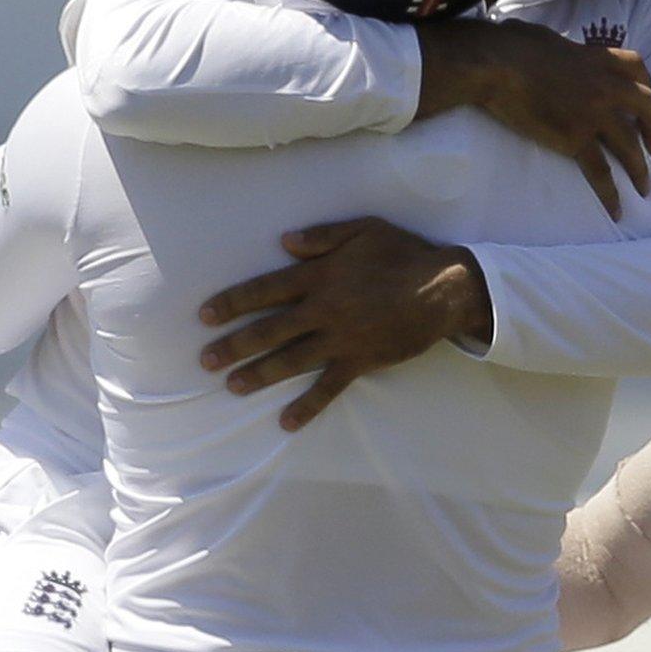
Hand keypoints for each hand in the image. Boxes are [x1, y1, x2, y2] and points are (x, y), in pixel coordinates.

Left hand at [196, 217, 489, 430]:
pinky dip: (308, 406)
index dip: (233, 302)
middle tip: (205, 361)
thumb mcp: (366, 229)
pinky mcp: (360, 360)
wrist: (446, 288)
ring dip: (258, 375)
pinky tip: (286, 422)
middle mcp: (324, 309)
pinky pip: (329, 387)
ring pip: (290, 360)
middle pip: (269, 330)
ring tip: (232, 386)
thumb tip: (284, 242)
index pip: (265, 289)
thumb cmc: (405, 254)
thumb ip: (323, 235)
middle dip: (234, 346)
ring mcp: (341, 338)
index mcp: (321, 275)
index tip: (204, 316)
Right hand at [416, 19, 650, 219]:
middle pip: (647, 108)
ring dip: (640, 169)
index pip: (638, 68)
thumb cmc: (512, 45)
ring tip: (645, 189)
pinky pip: (600, 171)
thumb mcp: (549, 39)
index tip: (646, 103)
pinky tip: (616, 209)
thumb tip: (552, 48)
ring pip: (630, 146)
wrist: (497, 65)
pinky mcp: (576, 139)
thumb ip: (563, 50)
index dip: (647, 87)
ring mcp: (594, 114)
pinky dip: (610, 193)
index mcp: (599, 58)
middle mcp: (606, 86)